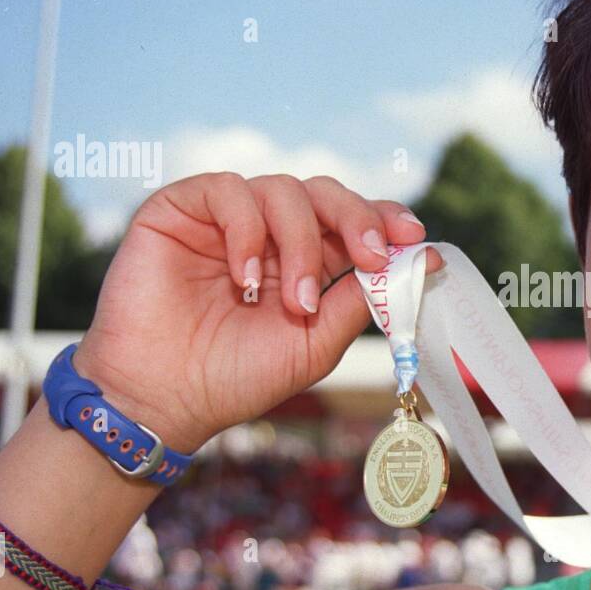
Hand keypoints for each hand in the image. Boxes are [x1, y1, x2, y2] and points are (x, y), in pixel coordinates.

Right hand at [71, 172, 442, 452]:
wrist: (163, 398)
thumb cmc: (236, 377)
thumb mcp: (316, 343)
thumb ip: (362, 299)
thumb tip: (427, 260)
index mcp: (306, 261)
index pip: (352, 220)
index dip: (383, 218)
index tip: (411, 236)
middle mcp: (270, 234)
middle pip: (326, 194)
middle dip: (356, 219)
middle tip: (369, 255)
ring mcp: (226, 219)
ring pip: (283, 190)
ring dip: (299, 243)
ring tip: (293, 302)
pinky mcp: (182, 209)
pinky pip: (229, 191)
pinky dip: (247, 231)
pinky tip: (246, 279)